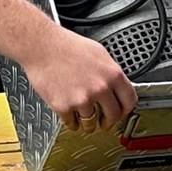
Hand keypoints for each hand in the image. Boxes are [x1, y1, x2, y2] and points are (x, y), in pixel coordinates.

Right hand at [21, 31, 136, 132]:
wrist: (42, 46)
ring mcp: (82, 99)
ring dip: (89, 124)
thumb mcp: (99, 53)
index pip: (130, 101)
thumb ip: (111, 73)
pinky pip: (72, 124)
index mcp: (112, 74)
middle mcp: (100, 88)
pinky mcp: (64, 106)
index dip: (126, 110)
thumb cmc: (66, 46)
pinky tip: (70, 116)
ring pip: (91, 124)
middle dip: (108, 121)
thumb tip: (118, 86)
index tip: (121, 113)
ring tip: (84, 119)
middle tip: (104, 122)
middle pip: (113, 116)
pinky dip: (71, 122)